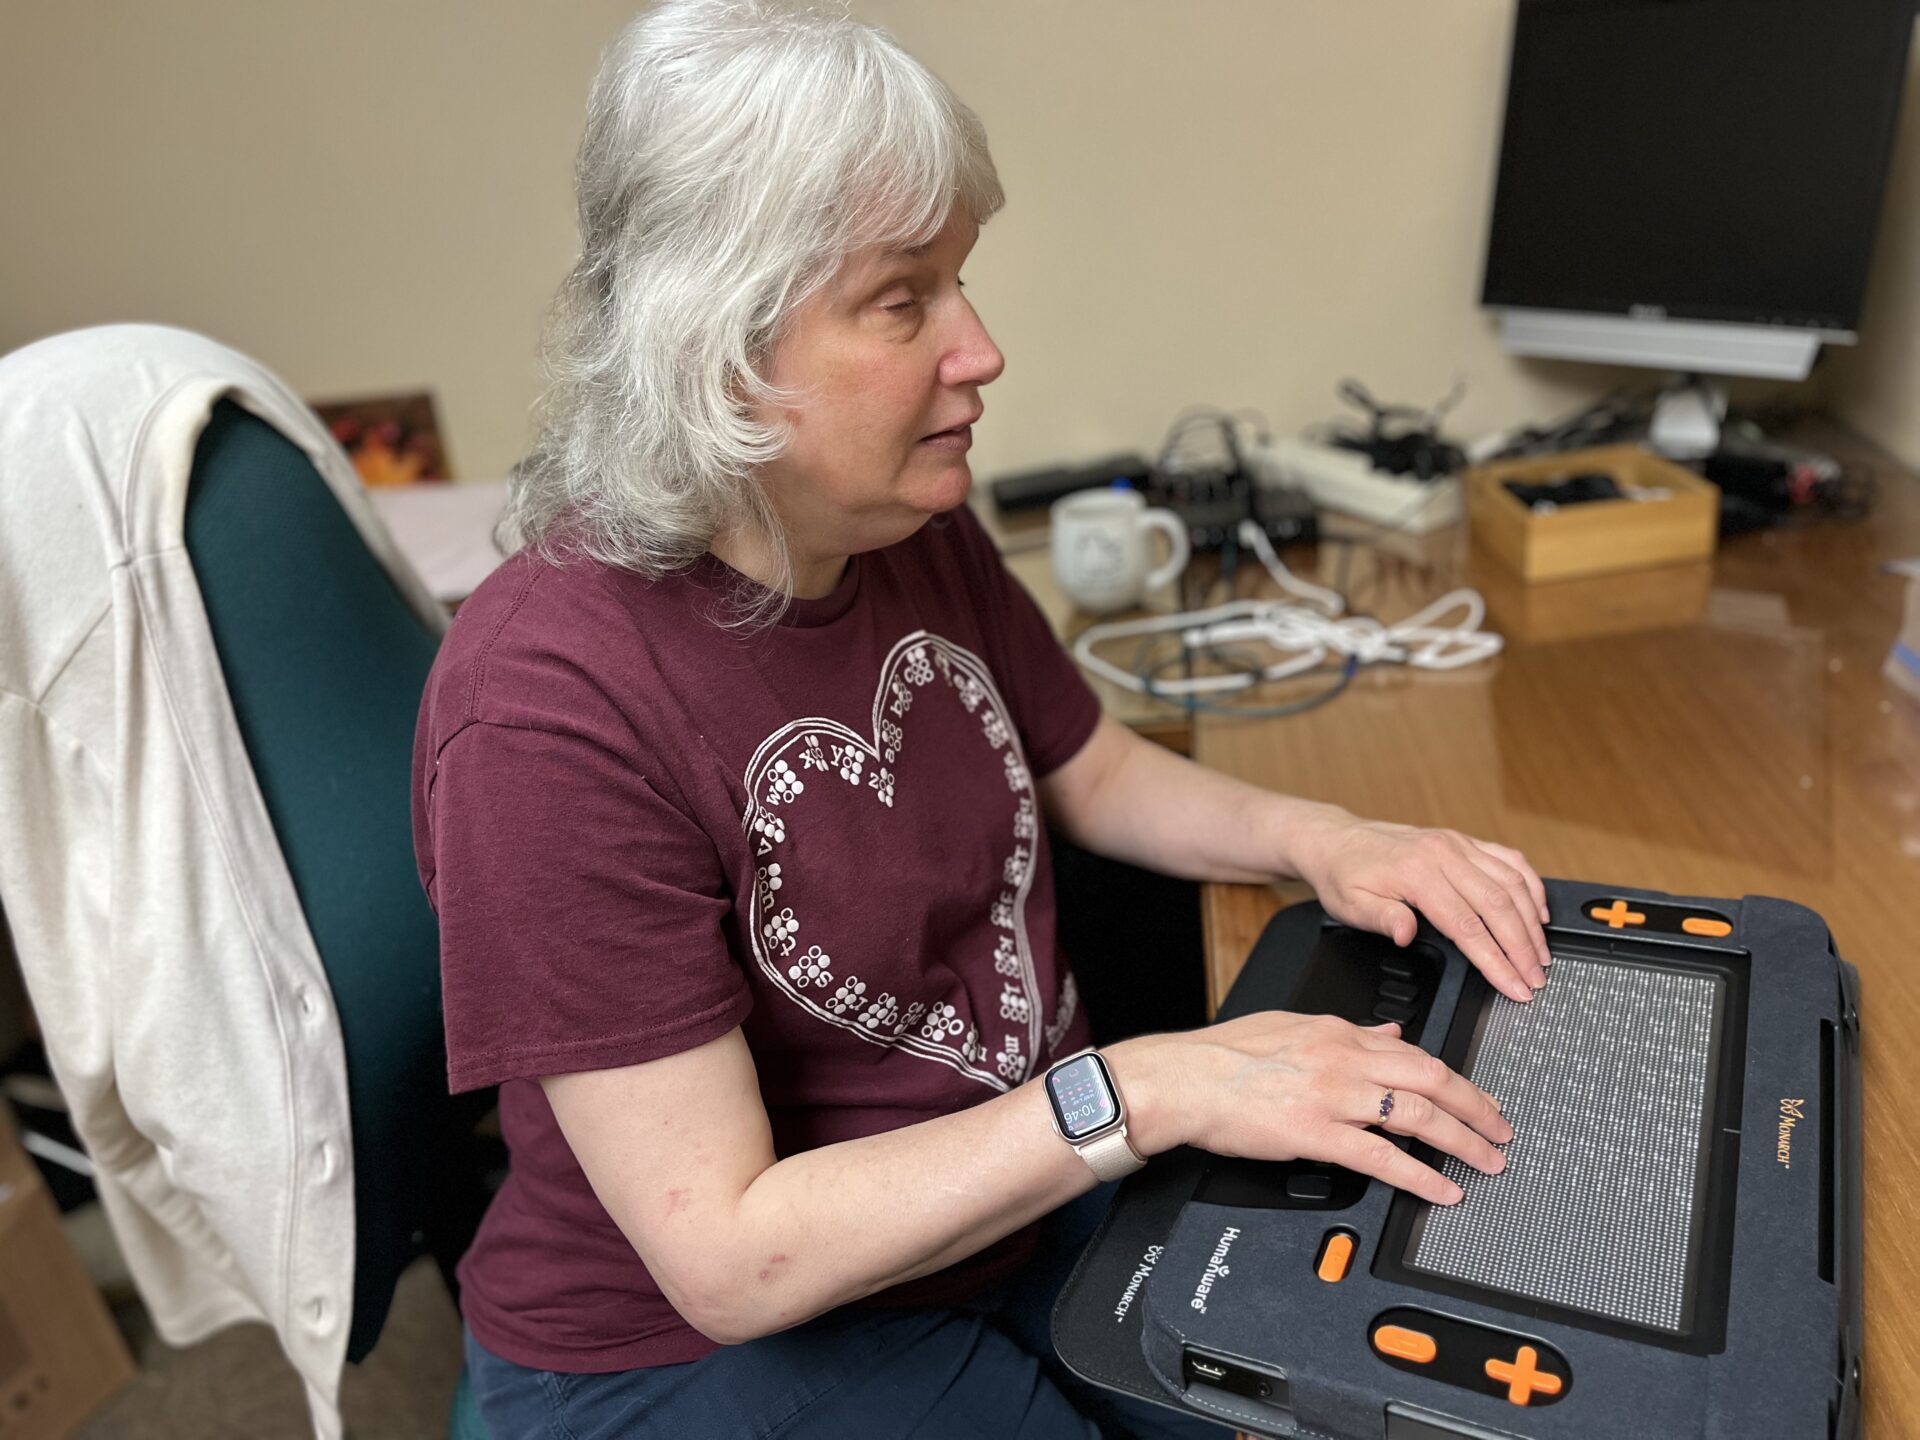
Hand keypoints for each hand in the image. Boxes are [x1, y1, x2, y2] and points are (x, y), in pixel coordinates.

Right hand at [1113, 1013, 1512, 1204]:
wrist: (1183, 1079)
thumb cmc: (1224, 1056)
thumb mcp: (1290, 1026)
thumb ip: (1345, 1031)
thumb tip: (1389, 1032)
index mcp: (1337, 1031)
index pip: (1412, 1050)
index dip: (1453, 1077)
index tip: (1475, 1097)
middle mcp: (1342, 1058)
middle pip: (1429, 1077)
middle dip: (1475, 1105)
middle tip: (1501, 1129)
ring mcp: (1331, 1095)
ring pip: (1416, 1114)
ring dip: (1462, 1140)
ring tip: (1487, 1161)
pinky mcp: (1315, 1132)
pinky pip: (1381, 1156)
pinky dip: (1420, 1175)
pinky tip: (1443, 1190)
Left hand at [1288, 807, 1550, 1003]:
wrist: (1337, 839)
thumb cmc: (1344, 874)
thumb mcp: (1350, 904)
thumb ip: (1382, 919)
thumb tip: (1406, 934)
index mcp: (1417, 874)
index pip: (1467, 926)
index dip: (1495, 961)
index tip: (1514, 986)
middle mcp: (1443, 854)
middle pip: (1498, 906)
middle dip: (1522, 948)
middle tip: (1536, 980)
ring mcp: (1457, 844)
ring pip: (1511, 883)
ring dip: (1532, 921)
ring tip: (1541, 955)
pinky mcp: (1464, 841)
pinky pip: (1509, 859)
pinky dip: (1531, 885)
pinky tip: (1539, 911)